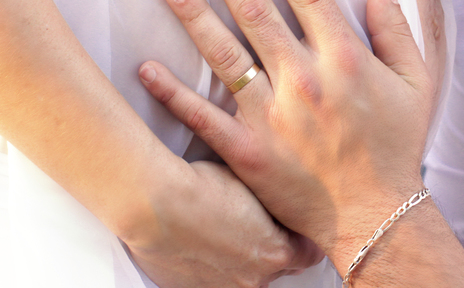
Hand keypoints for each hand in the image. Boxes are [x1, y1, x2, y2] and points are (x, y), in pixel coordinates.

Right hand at [126, 160, 320, 287]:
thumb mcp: (252, 185)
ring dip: (241, 260)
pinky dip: (211, 265)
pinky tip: (201, 241)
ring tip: (225, 232)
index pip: (307, 254)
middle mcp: (253, 279)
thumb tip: (274, 205)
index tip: (291, 224)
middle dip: (272, 248)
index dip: (298, 235)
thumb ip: (270, 205)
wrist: (156, 203)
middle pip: (277, 268)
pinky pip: (213, 280)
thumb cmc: (202, 187)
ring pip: (245, 277)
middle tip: (257, 224)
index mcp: (276, 253)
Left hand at [139, 0, 443, 272]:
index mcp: (345, 57)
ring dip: (195, 16)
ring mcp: (272, 116)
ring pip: (225, 55)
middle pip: (258, 11)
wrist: (376, 215)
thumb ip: (396, 30)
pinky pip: (203, 116)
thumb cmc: (398, 145)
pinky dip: (173, 92)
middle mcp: (305, 79)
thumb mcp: (416, 83)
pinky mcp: (247, 150)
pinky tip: (147, 67)